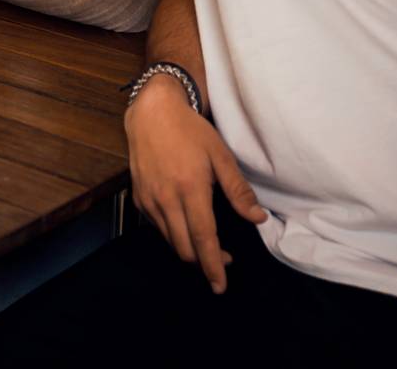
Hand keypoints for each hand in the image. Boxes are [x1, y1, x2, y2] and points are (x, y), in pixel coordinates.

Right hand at [125, 75, 266, 293]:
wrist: (151, 112)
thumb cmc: (190, 131)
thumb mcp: (221, 156)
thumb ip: (238, 190)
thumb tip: (258, 218)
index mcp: (190, 189)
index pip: (203, 239)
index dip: (213, 266)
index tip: (220, 285)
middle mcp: (166, 198)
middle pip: (184, 247)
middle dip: (204, 262)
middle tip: (224, 259)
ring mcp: (149, 198)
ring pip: (169, 240)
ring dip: (188, 249)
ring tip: (206, 244)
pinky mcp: (139, 196)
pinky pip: (156, 226)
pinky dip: (172, 234)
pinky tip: (184, 225)